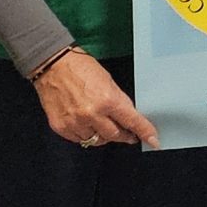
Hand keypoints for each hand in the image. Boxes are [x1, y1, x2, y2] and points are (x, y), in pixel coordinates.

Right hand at [33, 48, 160, 148]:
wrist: (53, 66)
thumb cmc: (82, 68)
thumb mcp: (108, 81)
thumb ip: (118, 101)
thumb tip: (126, 117)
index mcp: (108, 100)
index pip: (132, 121)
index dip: (145, 132)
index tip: (154, 141)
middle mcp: (92, 115)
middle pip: (115, 136)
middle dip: (124, 136)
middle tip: (128, 134)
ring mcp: (75, 123)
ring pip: (96, 141)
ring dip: (103, 136)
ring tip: (102, 124)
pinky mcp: (61, 127)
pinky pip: (78, 139)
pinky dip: (85, 134)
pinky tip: (86, 124)